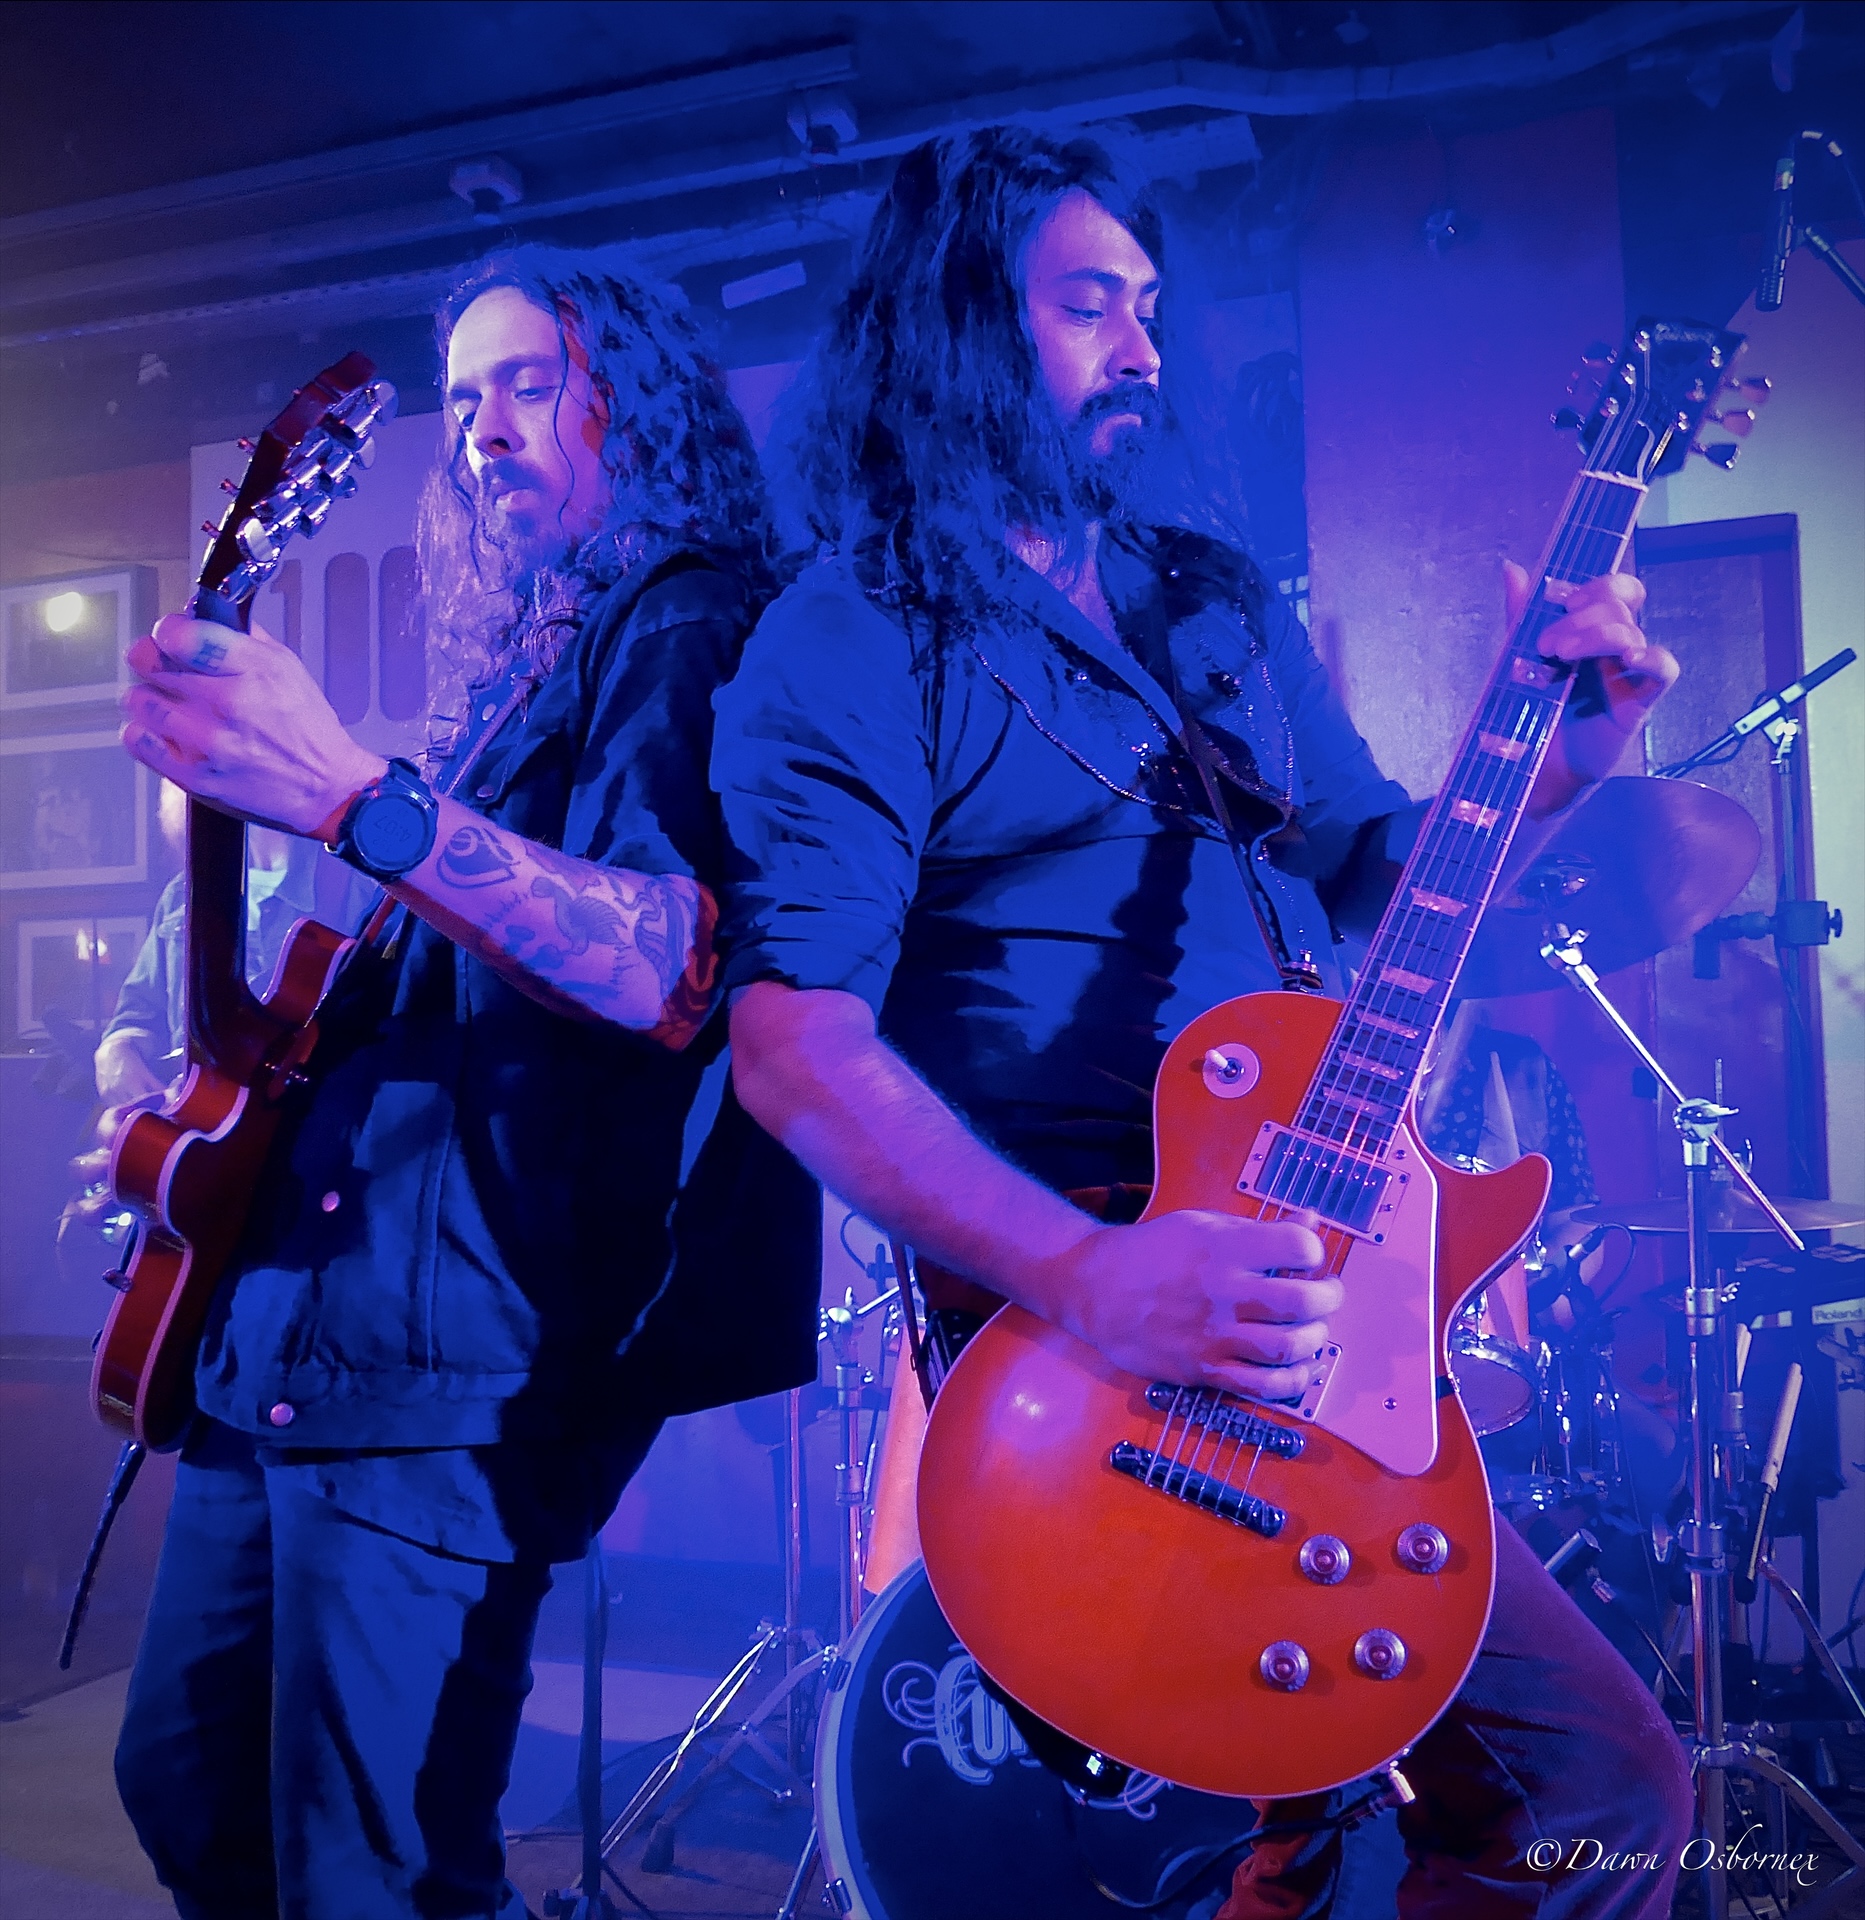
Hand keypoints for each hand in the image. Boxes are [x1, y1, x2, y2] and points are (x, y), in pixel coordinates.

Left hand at [120, 614, 384, 835]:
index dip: (168, 631)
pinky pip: (135, 739)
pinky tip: (168, 734)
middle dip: (155, 662)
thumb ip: (241, 636)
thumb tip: (198, 612)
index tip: (174, 639)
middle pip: (148, 662)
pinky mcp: (191, 775)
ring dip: (151, 700)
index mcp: (252, 669)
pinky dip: (146, 733)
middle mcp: (225, 702)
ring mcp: (204, 741)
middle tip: (169, 672)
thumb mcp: (287, 666)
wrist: (325, 787)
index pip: (178, 634)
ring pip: (136, 700)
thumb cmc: (306, 725)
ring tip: (173, 708)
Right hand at [1027, 1208, 1339, 1397]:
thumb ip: (1259, 1229)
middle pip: (1303, 1302)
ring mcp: (1213, 1335)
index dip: (1314, 1252)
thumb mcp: (1203, 1224)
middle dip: (1329, 1299)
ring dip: (1315, 1340)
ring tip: (1312, 1330)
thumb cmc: (1152, 1251)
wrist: (1096, 1287)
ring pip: (1289, 1347)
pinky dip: (1291, 1381)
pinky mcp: (1203, 1370)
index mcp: (1223, 1247)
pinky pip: (1262, 1386)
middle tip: (1327, 1296)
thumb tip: (1308, 1221)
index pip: (1299, 1248)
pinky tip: (1296, 1367)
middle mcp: (1222, 1291)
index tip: (1308, 1258)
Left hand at [1505, 561, 1677, 817]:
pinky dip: (1654, 657)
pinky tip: (1630, 659)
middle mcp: (1614, 646)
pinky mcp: (1639, 701)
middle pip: (1620, 605)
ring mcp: (1629, 672)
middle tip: (1547, 645)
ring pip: (1632, 632)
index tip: (1564, 601)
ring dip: (1596, 635)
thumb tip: (1512, 568)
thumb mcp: (1519, 657)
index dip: (1597, 586)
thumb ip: (1521, 615)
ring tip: (1559, 657)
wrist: (1533, 765)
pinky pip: (1665, 669)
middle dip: (1582, 616)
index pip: (1615, 589)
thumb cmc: (1530, 709)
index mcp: (1590, 630)